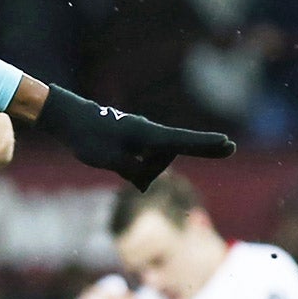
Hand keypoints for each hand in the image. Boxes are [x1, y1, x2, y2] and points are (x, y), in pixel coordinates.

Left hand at [36, 85, 234, 191]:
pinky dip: (134, 166)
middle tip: (208, 150)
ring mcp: (140, 135)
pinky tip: (116, 160)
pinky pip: (140, 158)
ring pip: (151, 159)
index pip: (183, 142)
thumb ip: (132, 171)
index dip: (205, 146)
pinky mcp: (132, 140)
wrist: (68, 118)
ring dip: (140, 170)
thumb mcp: (108, 160)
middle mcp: (147, 132)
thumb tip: (144, 180)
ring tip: (111, 159)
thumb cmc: (88, 138)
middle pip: (168, 154)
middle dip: (181, 157)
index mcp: (146, 134)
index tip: (228, 144)